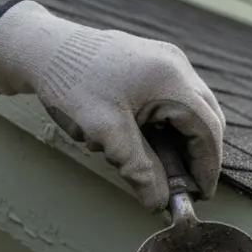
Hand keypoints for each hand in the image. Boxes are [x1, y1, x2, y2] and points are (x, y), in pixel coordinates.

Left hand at [0, 0, 225, 209]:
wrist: (42, 48)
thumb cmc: (72, 84)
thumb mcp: (106, 133)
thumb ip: (139, 170)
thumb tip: (159, 204)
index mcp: (171, 79)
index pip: (208, 129)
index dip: (208, 166)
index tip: (203, 194)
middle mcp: (176, 64)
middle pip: (207, 117)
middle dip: (200, 154)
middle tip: (187, 185)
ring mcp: (166, 59)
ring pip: (193, 108)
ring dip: (184, 139)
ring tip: (166, 166)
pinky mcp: (154, 61)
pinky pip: (176, 97)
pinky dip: (171, 124)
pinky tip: (151, 141)